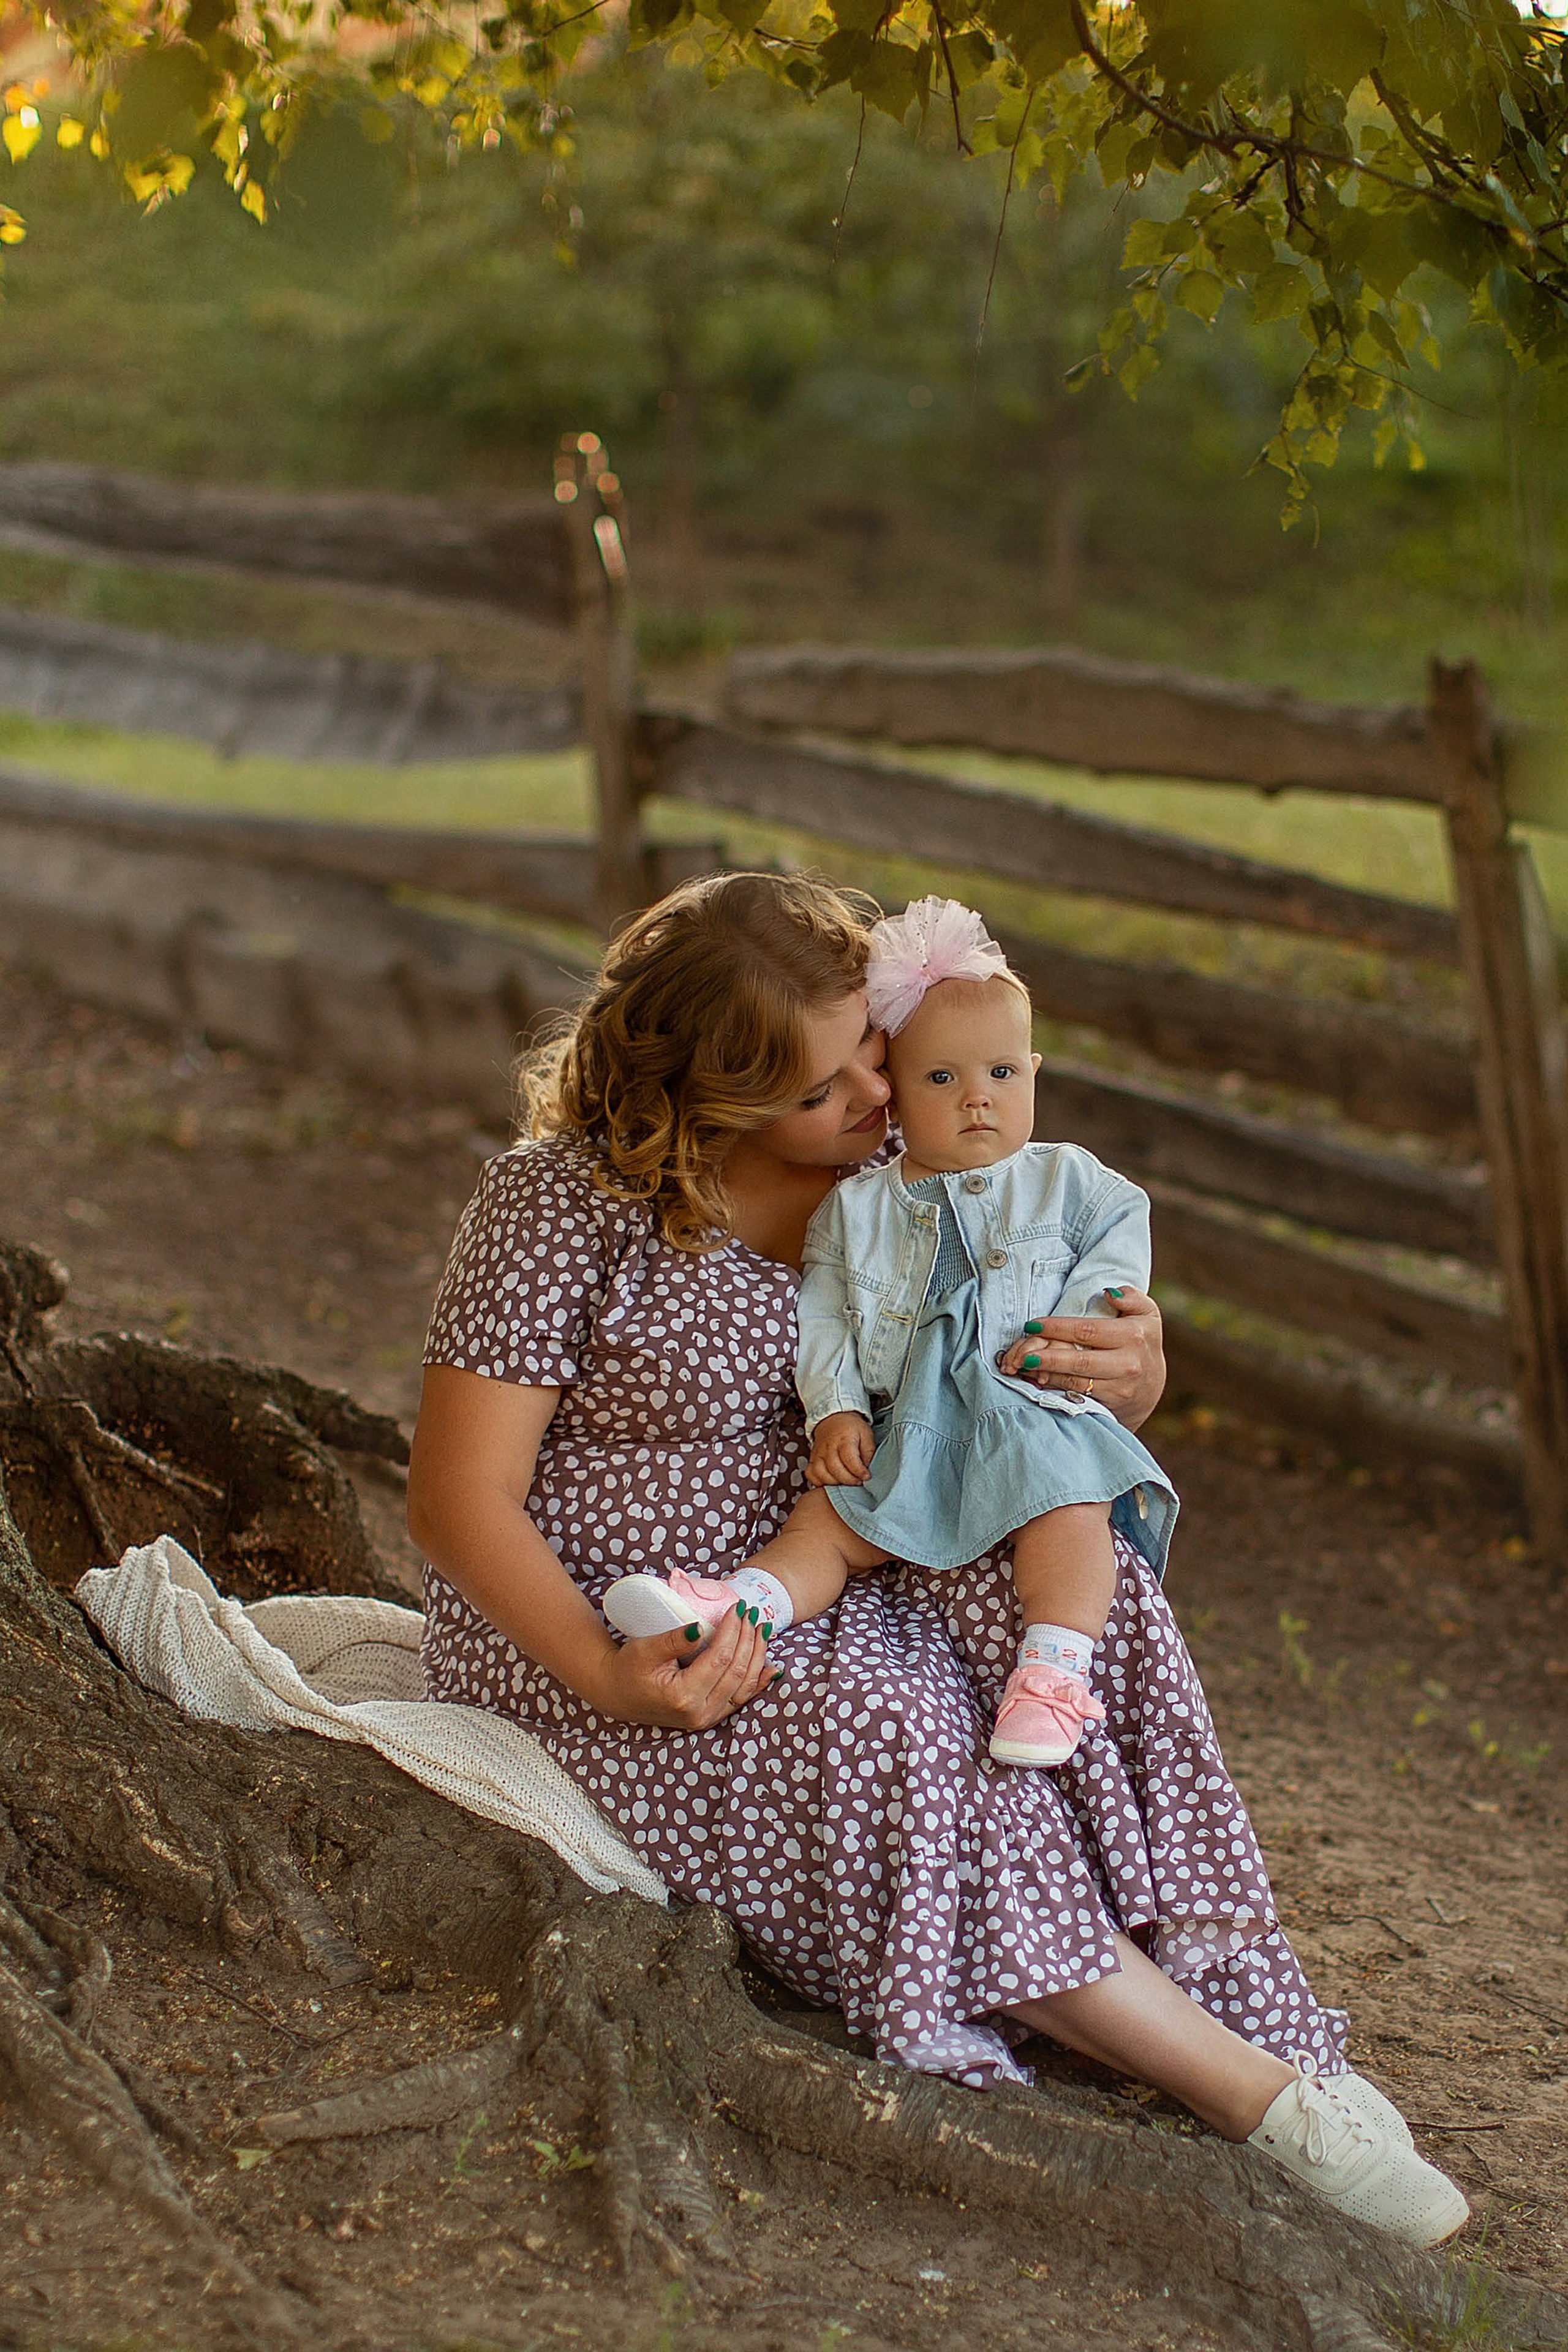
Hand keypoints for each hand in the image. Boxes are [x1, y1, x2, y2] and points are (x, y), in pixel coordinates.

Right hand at [587, 1611, 779, 1730]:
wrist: (615, 1693)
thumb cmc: (627, 1668)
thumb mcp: (645, 1649)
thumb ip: (674, 1639)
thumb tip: (699, 1627)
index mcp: (682, 1697)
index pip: (719, 1659)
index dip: (732, 1631)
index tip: (737, 1607)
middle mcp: (698, 1713)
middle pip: (736, 1671)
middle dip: (748, 1639)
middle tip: (752, 1612)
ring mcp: (705, 1719)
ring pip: (744, 1686)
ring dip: (757, 1656)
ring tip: (762, 1629)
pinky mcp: (709, 1717)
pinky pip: (740, 1700)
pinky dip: (757, 1682)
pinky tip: (771, 1667)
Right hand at [806, 1411, 875, 1486]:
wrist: (833, 1418)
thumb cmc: (851, 1428)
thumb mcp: (866, 1434)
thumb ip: (869, 1451)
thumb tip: (868, 1468)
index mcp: (844, 1439)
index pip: (849, 1458)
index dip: (859, 1471)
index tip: (866, 1476)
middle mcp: (828, 1446)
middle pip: (835, 1469)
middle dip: (849, 1480)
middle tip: (858, 1481)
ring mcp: (818, 1453)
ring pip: (821, 1474)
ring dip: (835, 1483)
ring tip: (845, 1481)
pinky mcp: (812, 1459)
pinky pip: (811, 1474)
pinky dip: (819, 1481)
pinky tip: (831, 1481)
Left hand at [997, 1285, 1165, 1430]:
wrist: (1151, 1385)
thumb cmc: (1141, 1340)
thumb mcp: (1146, 1314)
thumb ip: (1131, 1297)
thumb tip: (1109, 1293)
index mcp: (1133, 1336)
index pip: (1088, 1330)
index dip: (1057, 1328)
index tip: (1032, 1324)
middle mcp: (1128, 1363)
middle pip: (1080, 1361)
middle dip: (1047, 1357)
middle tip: (1021, 1354)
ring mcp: (1120, 1387)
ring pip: (1076, 1382)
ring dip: (1047, 1375)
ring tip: (1022, 1367)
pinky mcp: (1111, 1405)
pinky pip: (1078, 1397)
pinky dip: (1055, 1389)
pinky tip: (1037, 1381)